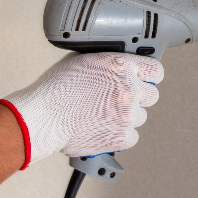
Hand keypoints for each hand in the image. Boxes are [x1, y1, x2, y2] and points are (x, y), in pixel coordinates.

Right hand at [0, 53, 162, 169]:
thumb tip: (118, 65)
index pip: (156, 70)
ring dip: (126, 117)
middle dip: (138, 98)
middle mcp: (129, 89)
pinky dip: (120, 136)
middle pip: (152, 95)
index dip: (149, 76)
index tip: (145, 80)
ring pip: (140, 117)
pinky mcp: (122, 137)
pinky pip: (132, 137)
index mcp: (121, 66)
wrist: (41, 118)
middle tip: (118, 100)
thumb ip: (107, 62)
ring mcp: (128, 115)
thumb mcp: (82, 60)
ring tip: (102, 116)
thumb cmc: (55, 89)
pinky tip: (103, 129)